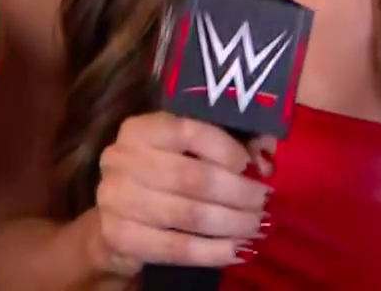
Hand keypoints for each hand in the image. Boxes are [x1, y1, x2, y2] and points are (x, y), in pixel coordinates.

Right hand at [85, 112, 274, 275]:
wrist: (121, 216)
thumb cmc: (164, 176)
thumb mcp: (189, 152)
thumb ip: (228, 147)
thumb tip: (265, 160)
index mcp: (139, 129)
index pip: (186, 131)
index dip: (224, 148)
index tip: (251, 166)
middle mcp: (120, 158)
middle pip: (190, 177)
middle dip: (236, 193)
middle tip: (264, 204)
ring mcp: (114, 198)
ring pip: (187, 215)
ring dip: (230, 223)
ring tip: (256, 228)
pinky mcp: (119, 235)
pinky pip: (176, 248)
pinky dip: (212, 252)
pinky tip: (237, 251)